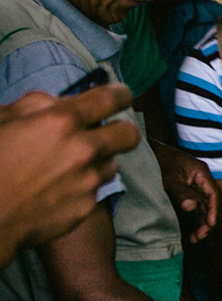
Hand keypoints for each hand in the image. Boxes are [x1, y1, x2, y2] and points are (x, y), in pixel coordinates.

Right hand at [0, 84, 139, 263]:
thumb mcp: (2, 119)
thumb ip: (37, 104)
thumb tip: (62, 103)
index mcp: (60, 122)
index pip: (110, 99)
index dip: (120, 94)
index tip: (121, 95)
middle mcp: (82, 150)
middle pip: (129, 134)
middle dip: (121, 130)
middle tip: (107, 132)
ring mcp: (87, 181)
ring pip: (111, 164)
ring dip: (96, 161)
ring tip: (65, 166)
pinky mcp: (86, 206)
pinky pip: (95, 189)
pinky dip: (81, 186)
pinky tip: (55, 188)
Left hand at [150, 141, 218, 242]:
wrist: (145, 152)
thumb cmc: (158, 161)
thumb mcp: (168, 178)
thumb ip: (181, 193)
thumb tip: (191, 208)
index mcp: (201, 173)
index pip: (213, 194)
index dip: (213, 211)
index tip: (210, 225)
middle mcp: (200, 180)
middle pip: (209, 203)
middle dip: (206, 221)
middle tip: (199, 237)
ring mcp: (193, 185)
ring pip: (202, 207)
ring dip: (200, 222)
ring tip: (195, 238)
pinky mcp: (185, 190)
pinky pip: (194, 206)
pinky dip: (193, 218)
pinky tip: (191, 230)